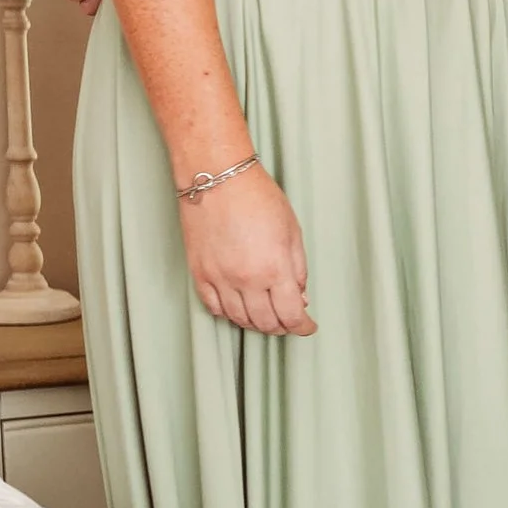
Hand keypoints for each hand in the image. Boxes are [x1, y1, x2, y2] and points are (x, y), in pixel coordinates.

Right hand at [176, 163, 315, 336]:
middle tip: (290, 322)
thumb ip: (297, 267)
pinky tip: (240, 309)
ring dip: (256, 323)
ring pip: (238, 319)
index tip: (308, 327)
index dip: (302, 326)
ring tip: (268, 317)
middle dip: (282, 326)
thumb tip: (300, 295)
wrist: (218, 181)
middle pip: (265, 322)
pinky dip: (230, 314)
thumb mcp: (292, 230)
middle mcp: (245, 280)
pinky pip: (214, 307)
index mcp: (274, 268)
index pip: (290, 313)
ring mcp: (219, 279)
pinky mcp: (199, 274)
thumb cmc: (259, 198)